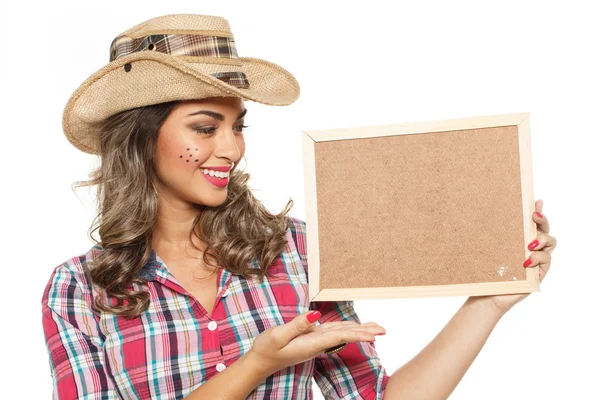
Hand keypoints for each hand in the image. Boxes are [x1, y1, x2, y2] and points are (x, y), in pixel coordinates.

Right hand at [247, 310, 385, 375]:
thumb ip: (296, 325)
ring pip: (341, 333)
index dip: (358, 334)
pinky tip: (352, 327)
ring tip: (375, 328)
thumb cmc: (267, 348)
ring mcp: (315, 341)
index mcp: (312, 343)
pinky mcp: (311, 338)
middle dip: (365, 333)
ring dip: (358, 330)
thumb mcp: (278, 335)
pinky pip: (332, 332)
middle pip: (345, 336)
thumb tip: (315, 314)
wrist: (260, 362)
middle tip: (384, 330)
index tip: (374, 335)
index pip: (339, 336)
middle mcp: (317, 343)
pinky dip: (346, 328)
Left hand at [470, 199, 556, 315]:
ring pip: (551, 242)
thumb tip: (485, 211)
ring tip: (529, 244)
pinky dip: (538, 257)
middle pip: (545, 228)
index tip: (536, 200)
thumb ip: (493, 235)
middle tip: (534, 215)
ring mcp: (537, 260)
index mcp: (519, 239)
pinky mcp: (540, 273)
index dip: (537, 210)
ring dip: (542, 239)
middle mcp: (532, 247)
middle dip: (542, 219)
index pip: (532, 222)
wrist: (486, 294)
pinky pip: (547, 260)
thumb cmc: (486, 271)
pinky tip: (526, 261)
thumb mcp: (489, 249)